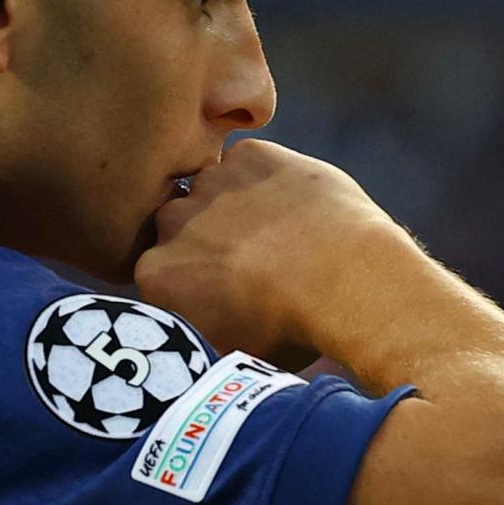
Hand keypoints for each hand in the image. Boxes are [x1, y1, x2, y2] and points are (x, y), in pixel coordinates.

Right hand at [134, 138, 409, 369]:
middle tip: (253, 264)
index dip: (193, 283)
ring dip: (237, 208)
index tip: (224, 295)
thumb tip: (196, 327)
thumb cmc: (291, 328)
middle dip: (207, 241)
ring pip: (216, 191)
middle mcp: (171, 221)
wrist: (347, 281)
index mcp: (156, 273)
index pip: (163, 273)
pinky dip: (270, 181)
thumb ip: (195, 328)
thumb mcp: (229, 349)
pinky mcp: (251, 156)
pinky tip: (300, 210)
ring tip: (284, 237)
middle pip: (181, 227)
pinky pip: (252, 165)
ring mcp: (211, 183)